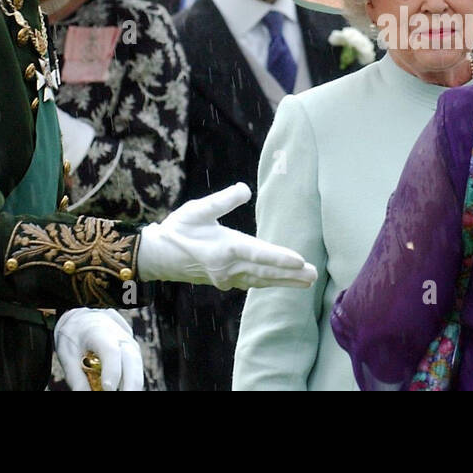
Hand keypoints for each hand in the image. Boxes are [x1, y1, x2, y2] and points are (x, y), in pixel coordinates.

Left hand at [54, 308, 141, 390]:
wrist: (84, 319)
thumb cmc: (74, 337)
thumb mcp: (67, 355)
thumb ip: (76, 378)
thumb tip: (85, 395)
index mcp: (99, 332)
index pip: (110, 352)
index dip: (112, 371)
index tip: (108, 389)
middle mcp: (120, 336)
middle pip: (131, 360)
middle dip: (130, 383)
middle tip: (124, 397)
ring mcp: (130, 343)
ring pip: (137, 366)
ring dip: (133, 385)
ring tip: (125, 395)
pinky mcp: (133, 352)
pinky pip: (136, 369)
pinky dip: (132, 383)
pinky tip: (125, 390)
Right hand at [137, 182, 317, 289]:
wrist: (157, 257)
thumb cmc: (178, 229)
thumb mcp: (198, 209)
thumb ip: (222, 200)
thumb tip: (244, 189)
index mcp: (223, 248)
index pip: (257, 253)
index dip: (279, 257)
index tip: (300, 260)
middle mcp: (227, 268)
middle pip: (265, 272)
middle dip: (291, 275)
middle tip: (314, 276)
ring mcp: (226, 278)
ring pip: (261, 281)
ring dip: (285, 281)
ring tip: (308, 282)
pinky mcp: (225, 282)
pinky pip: (253, 283)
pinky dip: (270, 283)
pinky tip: (284, 283)